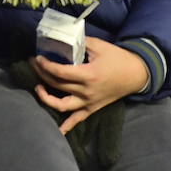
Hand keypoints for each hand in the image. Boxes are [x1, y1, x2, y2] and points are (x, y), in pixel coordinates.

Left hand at [31, 38, 149, 133]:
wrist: (136, 74)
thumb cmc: (118, 58)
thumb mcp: (100, 46)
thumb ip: (81, 43)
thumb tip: (64, 39)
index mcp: (88, 74)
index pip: (60, 72)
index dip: (46, 65)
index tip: (37, 58)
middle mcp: (86, 91)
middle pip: (57, 85)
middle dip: (42, 74)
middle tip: (34, 65)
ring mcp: (88, 102)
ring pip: (61, 105)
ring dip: (46, 98)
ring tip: (38, 88)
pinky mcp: (92, 108)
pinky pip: (76, 120)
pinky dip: (66, 127)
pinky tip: (56, 131)